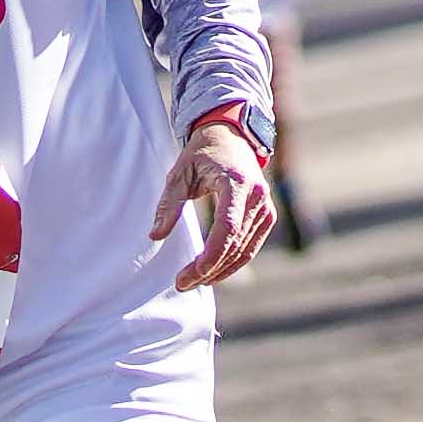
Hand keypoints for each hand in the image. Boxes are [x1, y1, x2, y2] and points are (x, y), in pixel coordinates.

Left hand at [149, 115, 276, 289]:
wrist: (231, 137)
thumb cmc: (202, 153)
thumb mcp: (179, 173)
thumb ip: (169, 204)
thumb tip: (155, 235)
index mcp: (237, 183)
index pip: (227, 229)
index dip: (210, 257)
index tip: (188, 275)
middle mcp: (257, 197)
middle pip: (236, 245)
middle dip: (209, 270)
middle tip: (182, 284)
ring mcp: (266, 207)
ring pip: (245, 251)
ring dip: (220, 271)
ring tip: (193, 282)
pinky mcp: (267, 216)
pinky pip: (251, 247)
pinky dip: (232, 262)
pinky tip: (212, 272)